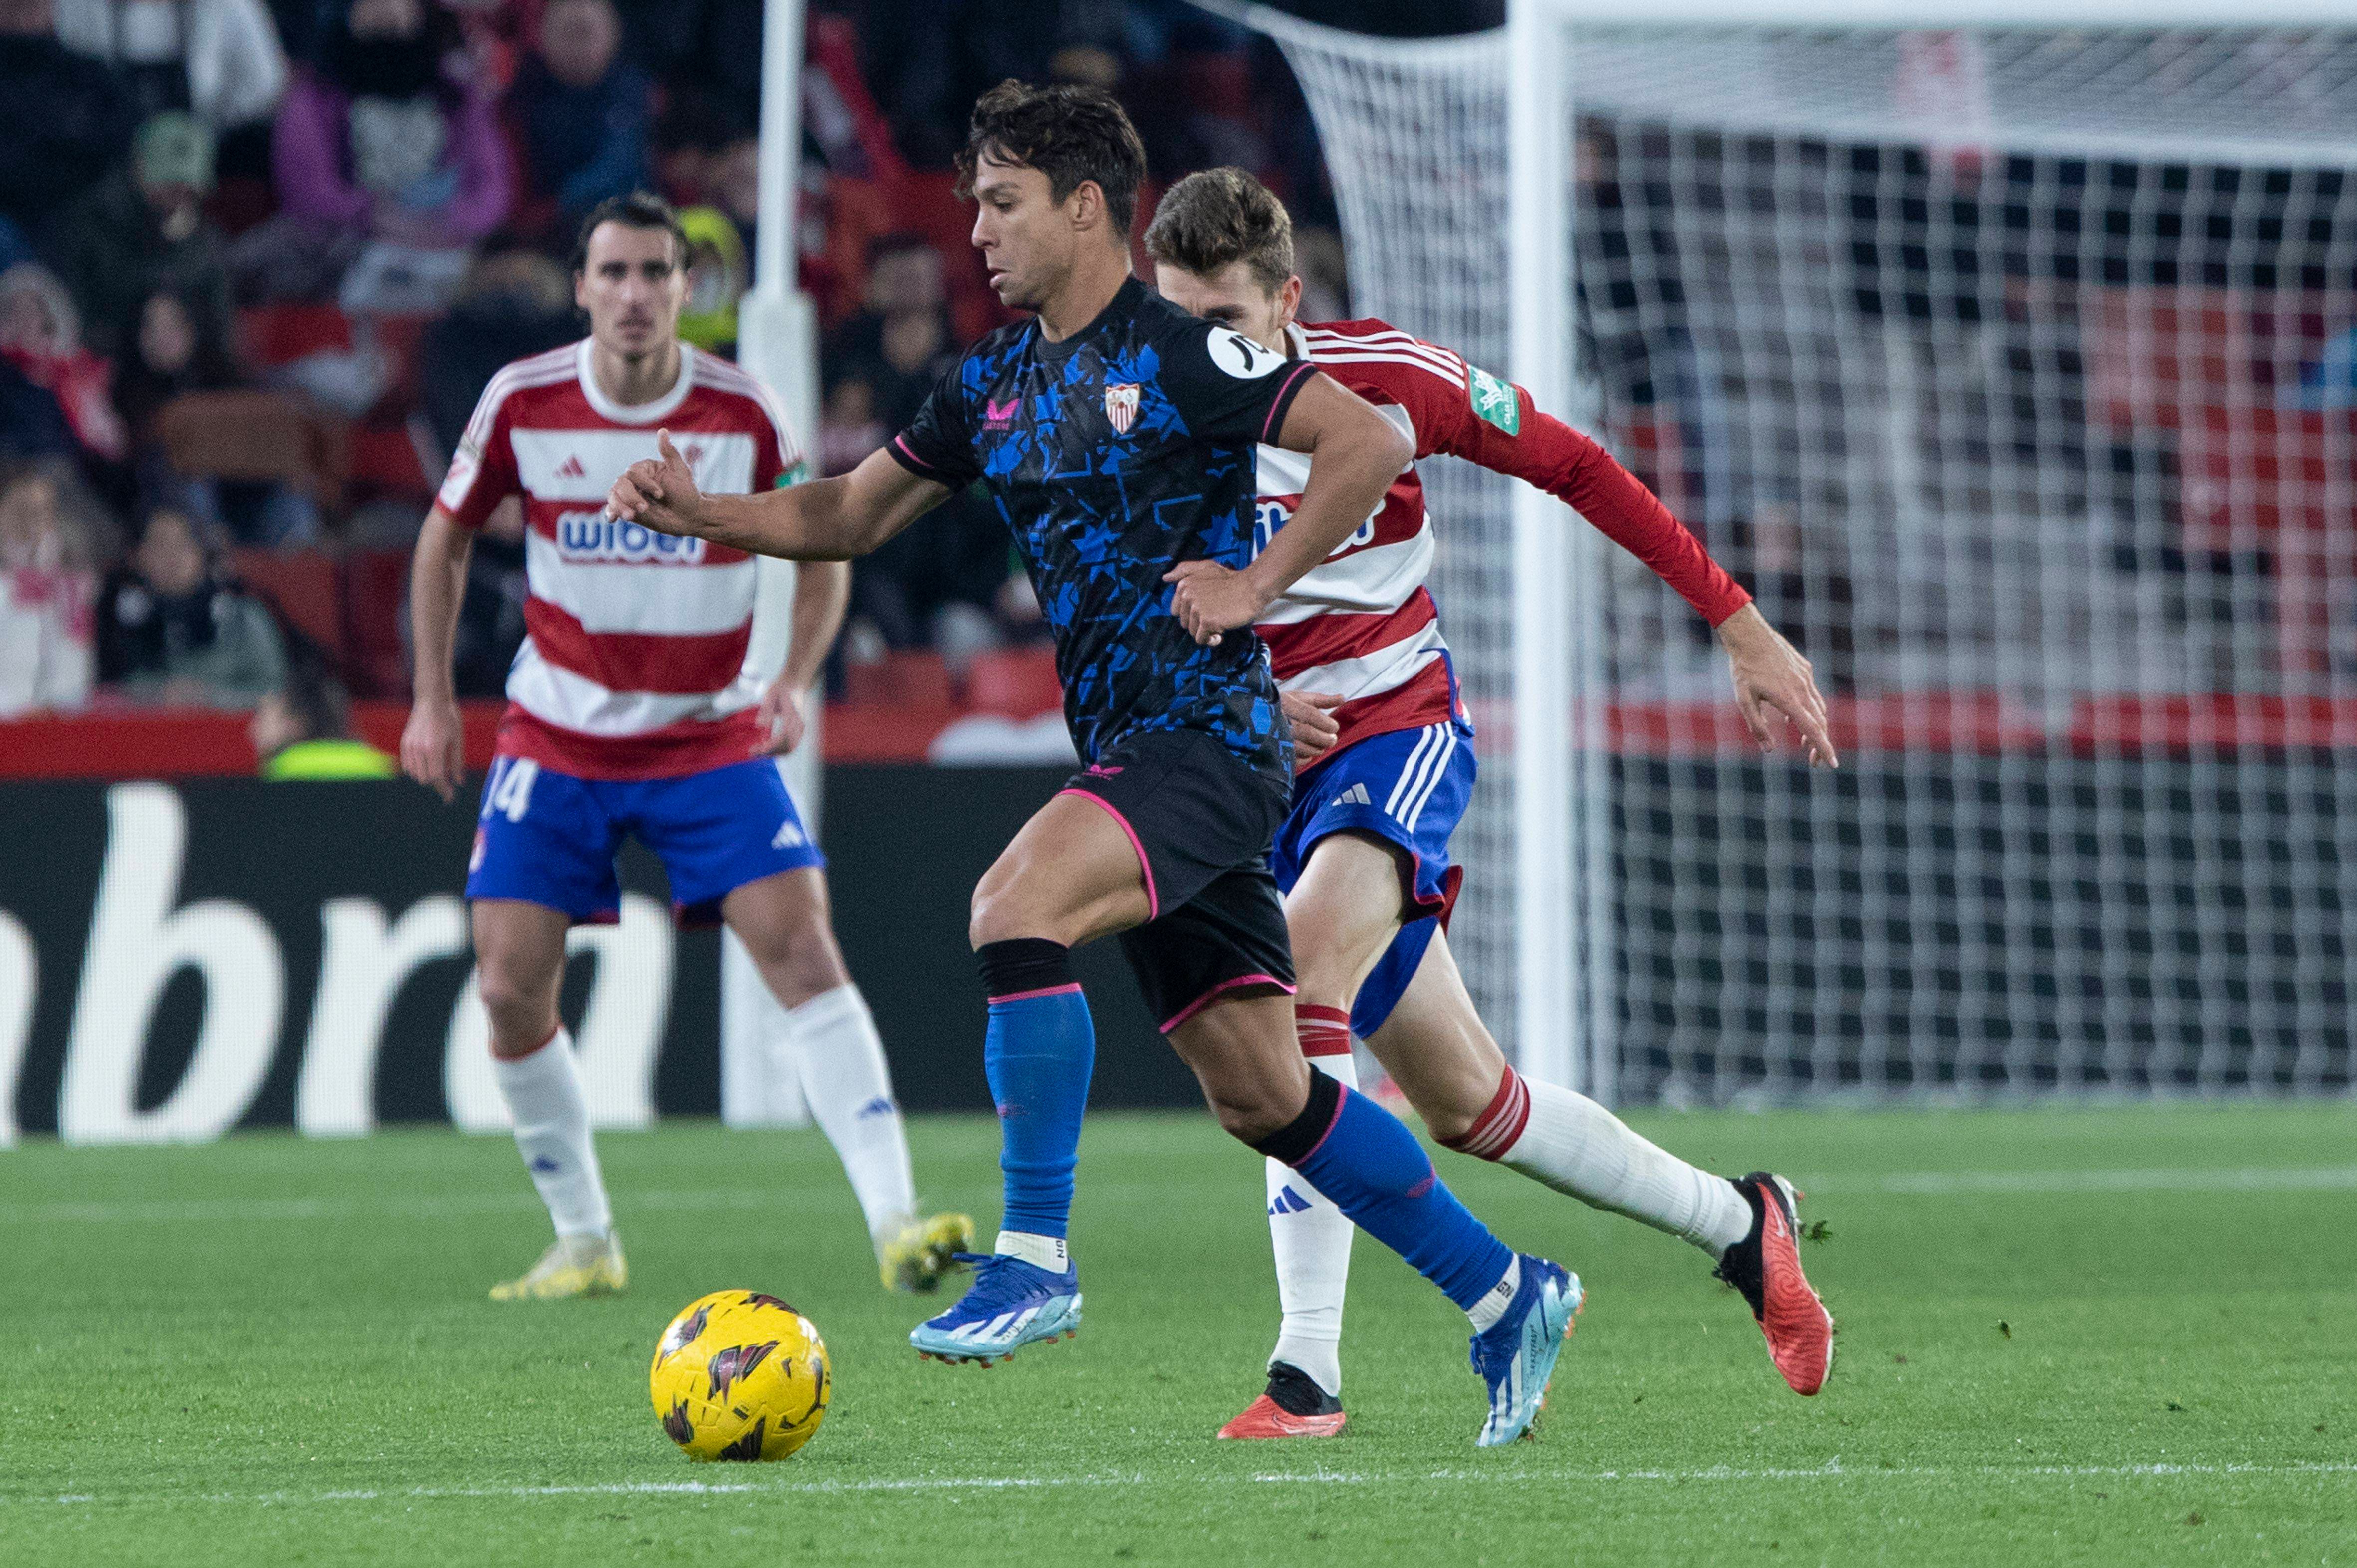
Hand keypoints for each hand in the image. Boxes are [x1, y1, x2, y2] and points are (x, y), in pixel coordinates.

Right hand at [401, 695, 464, 802]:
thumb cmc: (448, 718)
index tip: (450, 797)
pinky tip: (426, 766)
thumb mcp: (457, 740)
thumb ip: (456, 762)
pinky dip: (416, 769)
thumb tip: (458, 782)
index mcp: (434, 748)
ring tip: (437, 773)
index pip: (437, 777)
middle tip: (447, 785)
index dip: (444, 789)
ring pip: (414, 774)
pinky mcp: (404, 743)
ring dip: (426, 777)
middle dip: (436, 783)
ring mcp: (409, 746)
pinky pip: (407, 765)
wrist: (431, 701)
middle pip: (425, 778)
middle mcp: (419, 749)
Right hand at [607, 429, 705, 535]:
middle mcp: (634, 482)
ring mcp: (630, 496)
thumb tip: (662, 431)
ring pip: (614, 497)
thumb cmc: (687, 493)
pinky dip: (611, 513)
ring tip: (630, 517)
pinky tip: (612, 519)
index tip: (660, 494)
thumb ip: (669, 453)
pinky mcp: (629, 510)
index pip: (633, 473)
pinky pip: (614, 509)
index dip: (645, 484)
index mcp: (644, 470)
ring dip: (619, 506)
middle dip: (630, 497)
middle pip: (620, 485)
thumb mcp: (681, 471)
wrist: (689, 517)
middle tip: (644, 509)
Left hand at [756, 676, 807, 755]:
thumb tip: (759, 725)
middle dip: (769, 753)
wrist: (794, 683)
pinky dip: (779, 750)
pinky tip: (766, 745)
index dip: (769, 747)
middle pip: (786, 747)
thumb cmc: (781, 688)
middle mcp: (800, 725)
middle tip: (752, 752)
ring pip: (789, 749)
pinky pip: (790, 746)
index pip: (783, 738)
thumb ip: (766, 710)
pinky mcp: (799, 731)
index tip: (755, 749)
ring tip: (757, 751)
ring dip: (774, 753)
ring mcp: (801, 729)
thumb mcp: (771, 694)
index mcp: (793, 716)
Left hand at [1161, 559, 1271, 646]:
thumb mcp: (1206, 567)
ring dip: (1206, 631)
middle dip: (1199, 622)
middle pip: (1184, 622)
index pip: (1176, 610)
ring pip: (1192, 632)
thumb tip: (1165, 578)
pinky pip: (1202, 639)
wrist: (1252, 588)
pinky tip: (1221, 632)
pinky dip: (1211, 640)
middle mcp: (1187, 596)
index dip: (1191, 613)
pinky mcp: (1206, 621)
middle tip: (1216, 613)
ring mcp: (1196, 609)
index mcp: (1184, 585)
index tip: (1206, 608)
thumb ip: (1184, 570)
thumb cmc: (1231, 579)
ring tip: (1220, 621)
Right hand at [1282, 689, 1344, 764]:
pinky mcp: (1276, 754)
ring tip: (1320, 744)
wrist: (1254, 718)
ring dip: (1318, 748)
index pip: (1312, 716)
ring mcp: (1279, 740)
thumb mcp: (1298, 698)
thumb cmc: (1280, 706)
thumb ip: (1321, 700)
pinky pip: (1297, 760)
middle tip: (1331, 738)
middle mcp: (1282, 723)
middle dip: (1326, 739)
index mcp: (1288, 706)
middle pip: (1311, 734)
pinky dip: (1306, 757)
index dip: (1327, 724)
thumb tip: (1342, 698)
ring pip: (1306, 749)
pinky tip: (1307, 751)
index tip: (1333, 727)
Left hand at [1717, 603, 1837, 767]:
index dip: (1823, 749)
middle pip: (1819, 723)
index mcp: (1789, 700)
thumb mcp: (1744, 700)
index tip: (1832, 764)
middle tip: (1814, 762)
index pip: (1812, 731)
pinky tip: (1792, 716)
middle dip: (1819, 745)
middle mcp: (1802, 690)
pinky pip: (1811, 694)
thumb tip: (1769, 750)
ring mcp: (1805, 678)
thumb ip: (1757, 726)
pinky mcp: (1804, 669)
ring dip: (1814, 728)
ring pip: (1817, 708)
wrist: (1750, 635)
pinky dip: (1808, 710)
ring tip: (1804, 744)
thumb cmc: (1744, 669)